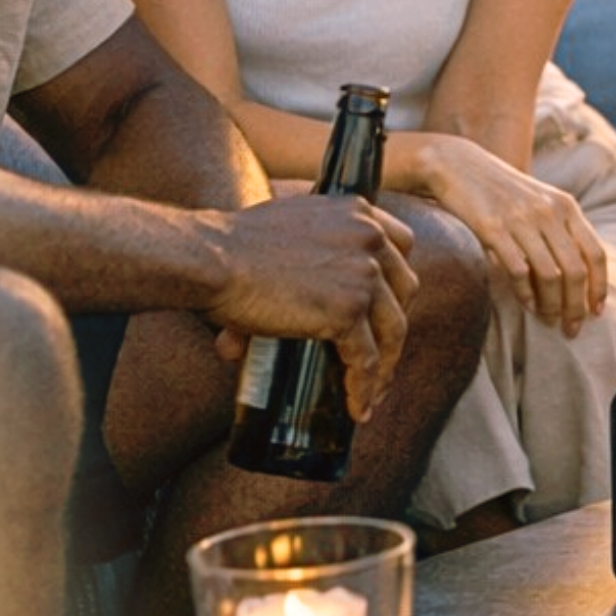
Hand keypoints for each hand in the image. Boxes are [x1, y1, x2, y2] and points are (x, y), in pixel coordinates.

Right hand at [206, 191, 420, 418]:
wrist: (211, 258)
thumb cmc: (230, 247)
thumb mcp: (284, 232)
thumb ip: (299, 263)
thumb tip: (277, 316)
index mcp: (355, 210)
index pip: (402, 245)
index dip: (397, 280)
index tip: (387, 307)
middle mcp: (368, 237)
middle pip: (404, 290)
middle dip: (394, 326)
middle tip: (379, 356)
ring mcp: (363, 274)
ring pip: (393, 329)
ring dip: (385, 365)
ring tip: (371, 391)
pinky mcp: (348, 310)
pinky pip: (366, 359)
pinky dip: (364, 386)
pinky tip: (356, 405)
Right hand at [397, 131, 606, 336]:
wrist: (458, 165)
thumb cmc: (501, 190)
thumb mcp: (540, 201)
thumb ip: (561, 229)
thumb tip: (578, 274)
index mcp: (566, 206)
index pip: (595, 254)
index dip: (599, 287)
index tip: (597, 312)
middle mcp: (549, 212)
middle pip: (576, 271)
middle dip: (576, 306)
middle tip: (572, 329)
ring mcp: (522, 220)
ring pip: (551, 275)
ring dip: (553, 306)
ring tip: (549, 321)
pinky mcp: (494, 229)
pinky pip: (519, 271)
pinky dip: (526, 294)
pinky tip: (527, 305)